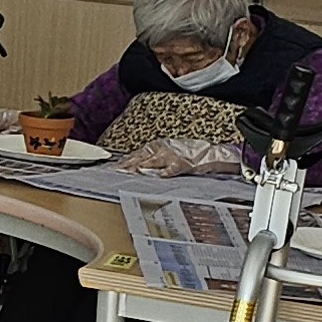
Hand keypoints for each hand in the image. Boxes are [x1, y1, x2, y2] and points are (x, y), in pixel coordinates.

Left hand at [117, 139, 238, 176]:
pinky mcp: (184, 163)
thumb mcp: (165, 154)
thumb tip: (133, 168)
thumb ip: (150, 160)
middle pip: (141, 157)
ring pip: (154, 161)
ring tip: (134, 172)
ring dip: (143, 166)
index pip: (136, 154)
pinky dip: (166, 171)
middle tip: (117, 172)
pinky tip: (159, 175)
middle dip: (129, 165)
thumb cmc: (186, 154)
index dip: (124, 161)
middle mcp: (162, 149)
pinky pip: (174, 167)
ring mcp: (173, 156)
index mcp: (156, 147)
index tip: (113, 168)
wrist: (208, 153)